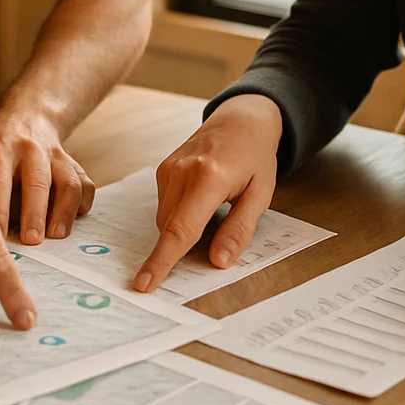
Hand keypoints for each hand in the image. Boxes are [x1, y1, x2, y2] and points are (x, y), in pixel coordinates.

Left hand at [0, 111, 95, 244]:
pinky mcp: (73, 164)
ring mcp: (54, 155)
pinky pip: (84, 184)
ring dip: (60, 211)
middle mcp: (28, 149)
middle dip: (32, 213)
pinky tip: (70, 222)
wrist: (27, 117)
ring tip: (53, 237)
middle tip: (29, 243)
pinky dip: (81, 205)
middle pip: (35, 182)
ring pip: (64, 182)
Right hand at [133, 94, 281, 292]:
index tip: (144, 284)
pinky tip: (201, 197)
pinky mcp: (162, 169)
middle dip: (184, 245)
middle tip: (216, 226)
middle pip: (170, 229)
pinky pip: (165, 206)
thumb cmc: (255, 157)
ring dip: (184, 227)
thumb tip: (218, 261)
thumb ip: (239, 230)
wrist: (240, 120)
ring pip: (165, 220)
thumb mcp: (260, 195)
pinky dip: (180, 213)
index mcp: (209, 179)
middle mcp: (182, 172)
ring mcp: (168, 169)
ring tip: (214, 205)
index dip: (162, 262)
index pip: (181, 230)